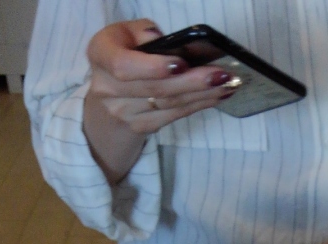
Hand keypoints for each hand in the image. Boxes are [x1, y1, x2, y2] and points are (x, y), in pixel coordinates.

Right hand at [85, 19, 235, 137]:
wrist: (107, 98)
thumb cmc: (123, 53)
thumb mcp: (125, 34)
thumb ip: (142, 33)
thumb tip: (165, 43)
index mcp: (100, 55)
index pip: (123, 66)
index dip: (152, 68)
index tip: (180, 64)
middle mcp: (107, 88)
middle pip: (154, 89)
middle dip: (192, 82)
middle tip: (221, 75)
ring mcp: (124, 113)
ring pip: (168, 105)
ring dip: (202, 95)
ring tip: (227, 84)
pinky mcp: (141, 127)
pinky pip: (173, 117)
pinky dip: (198, 105)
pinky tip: (218, 96)